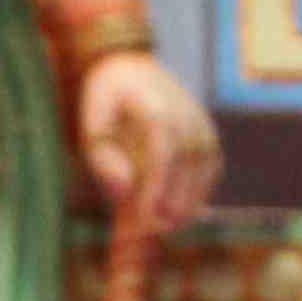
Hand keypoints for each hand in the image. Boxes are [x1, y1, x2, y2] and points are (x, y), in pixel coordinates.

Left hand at [74, 49, 217, 227]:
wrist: (130, 69)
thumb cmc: (105, 101)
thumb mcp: (91, 123)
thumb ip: (102, 157)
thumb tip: (124, 190)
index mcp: (154, 101)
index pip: (163, 144)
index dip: (159, 182)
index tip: (147, 215)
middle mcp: (186, 110)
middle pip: (188, 159)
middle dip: (175, 199)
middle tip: (155, 231)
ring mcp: (201, 122)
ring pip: (205, 166)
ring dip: (190, 201)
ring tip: (166, 228)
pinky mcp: (208, 135)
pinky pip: (210, 168)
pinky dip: (199, 192)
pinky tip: (181, 215)